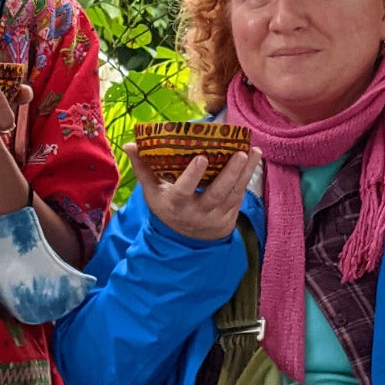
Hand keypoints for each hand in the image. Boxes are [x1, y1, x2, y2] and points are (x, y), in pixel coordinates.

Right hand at [126, 142, 261, 241]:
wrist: (187, 239)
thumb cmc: (167, 207)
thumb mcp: (152, 192)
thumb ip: (143, 168)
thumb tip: (130, 145)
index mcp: (175, 205)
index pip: (183, 192)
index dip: (192, 176)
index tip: (201, 157)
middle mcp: (197, 213)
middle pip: (216, 194)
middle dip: (229, 174)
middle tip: (239, 154)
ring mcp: (216, 216)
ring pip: (233, 194)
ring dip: (245, 172)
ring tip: (253, 152)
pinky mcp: (230, 215)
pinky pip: (240, 195)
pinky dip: (248, 177)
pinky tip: (254, 159)